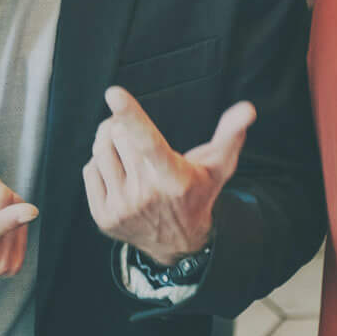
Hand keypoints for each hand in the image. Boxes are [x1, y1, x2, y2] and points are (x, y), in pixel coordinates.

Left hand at [83, 88, 250, 265]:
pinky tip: (119, 172)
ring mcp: (122, 209)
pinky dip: (101, 164)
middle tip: (133, 131)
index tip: (113, 92)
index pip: (148, 141)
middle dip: (122, 125)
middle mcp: (145, 195)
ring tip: (126, 148)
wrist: (178, 243)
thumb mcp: (218, 167)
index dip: (131, 115)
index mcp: (173, 178)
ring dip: (108, 140)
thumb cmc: (198, 193)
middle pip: (118, 136)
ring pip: (100, 150)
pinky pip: (90, 170)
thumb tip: (247, 109)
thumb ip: (231, 135)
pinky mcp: (104, 218)